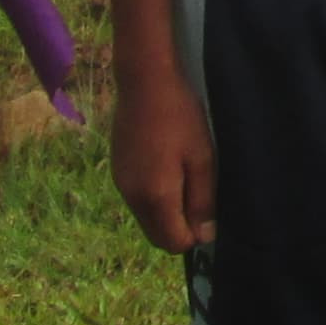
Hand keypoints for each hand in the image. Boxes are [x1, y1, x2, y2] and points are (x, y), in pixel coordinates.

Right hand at [112, 61, 216, 250]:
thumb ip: (202, 200)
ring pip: (146, 219)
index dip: (194, 236)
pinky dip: (153, 198)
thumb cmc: (181, 117)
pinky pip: (137, 200)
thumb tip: (205, 236)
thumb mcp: (202, 157)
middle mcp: (132, 198)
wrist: (144, 81)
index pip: (173, 243)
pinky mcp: (117, 171)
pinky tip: (166, 168)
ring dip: (166, 213)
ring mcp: (121, 184)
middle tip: (199, 197)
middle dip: (179, 229)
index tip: (209, 213)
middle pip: (156, 236)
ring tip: (185, 178)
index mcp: (155, 197)